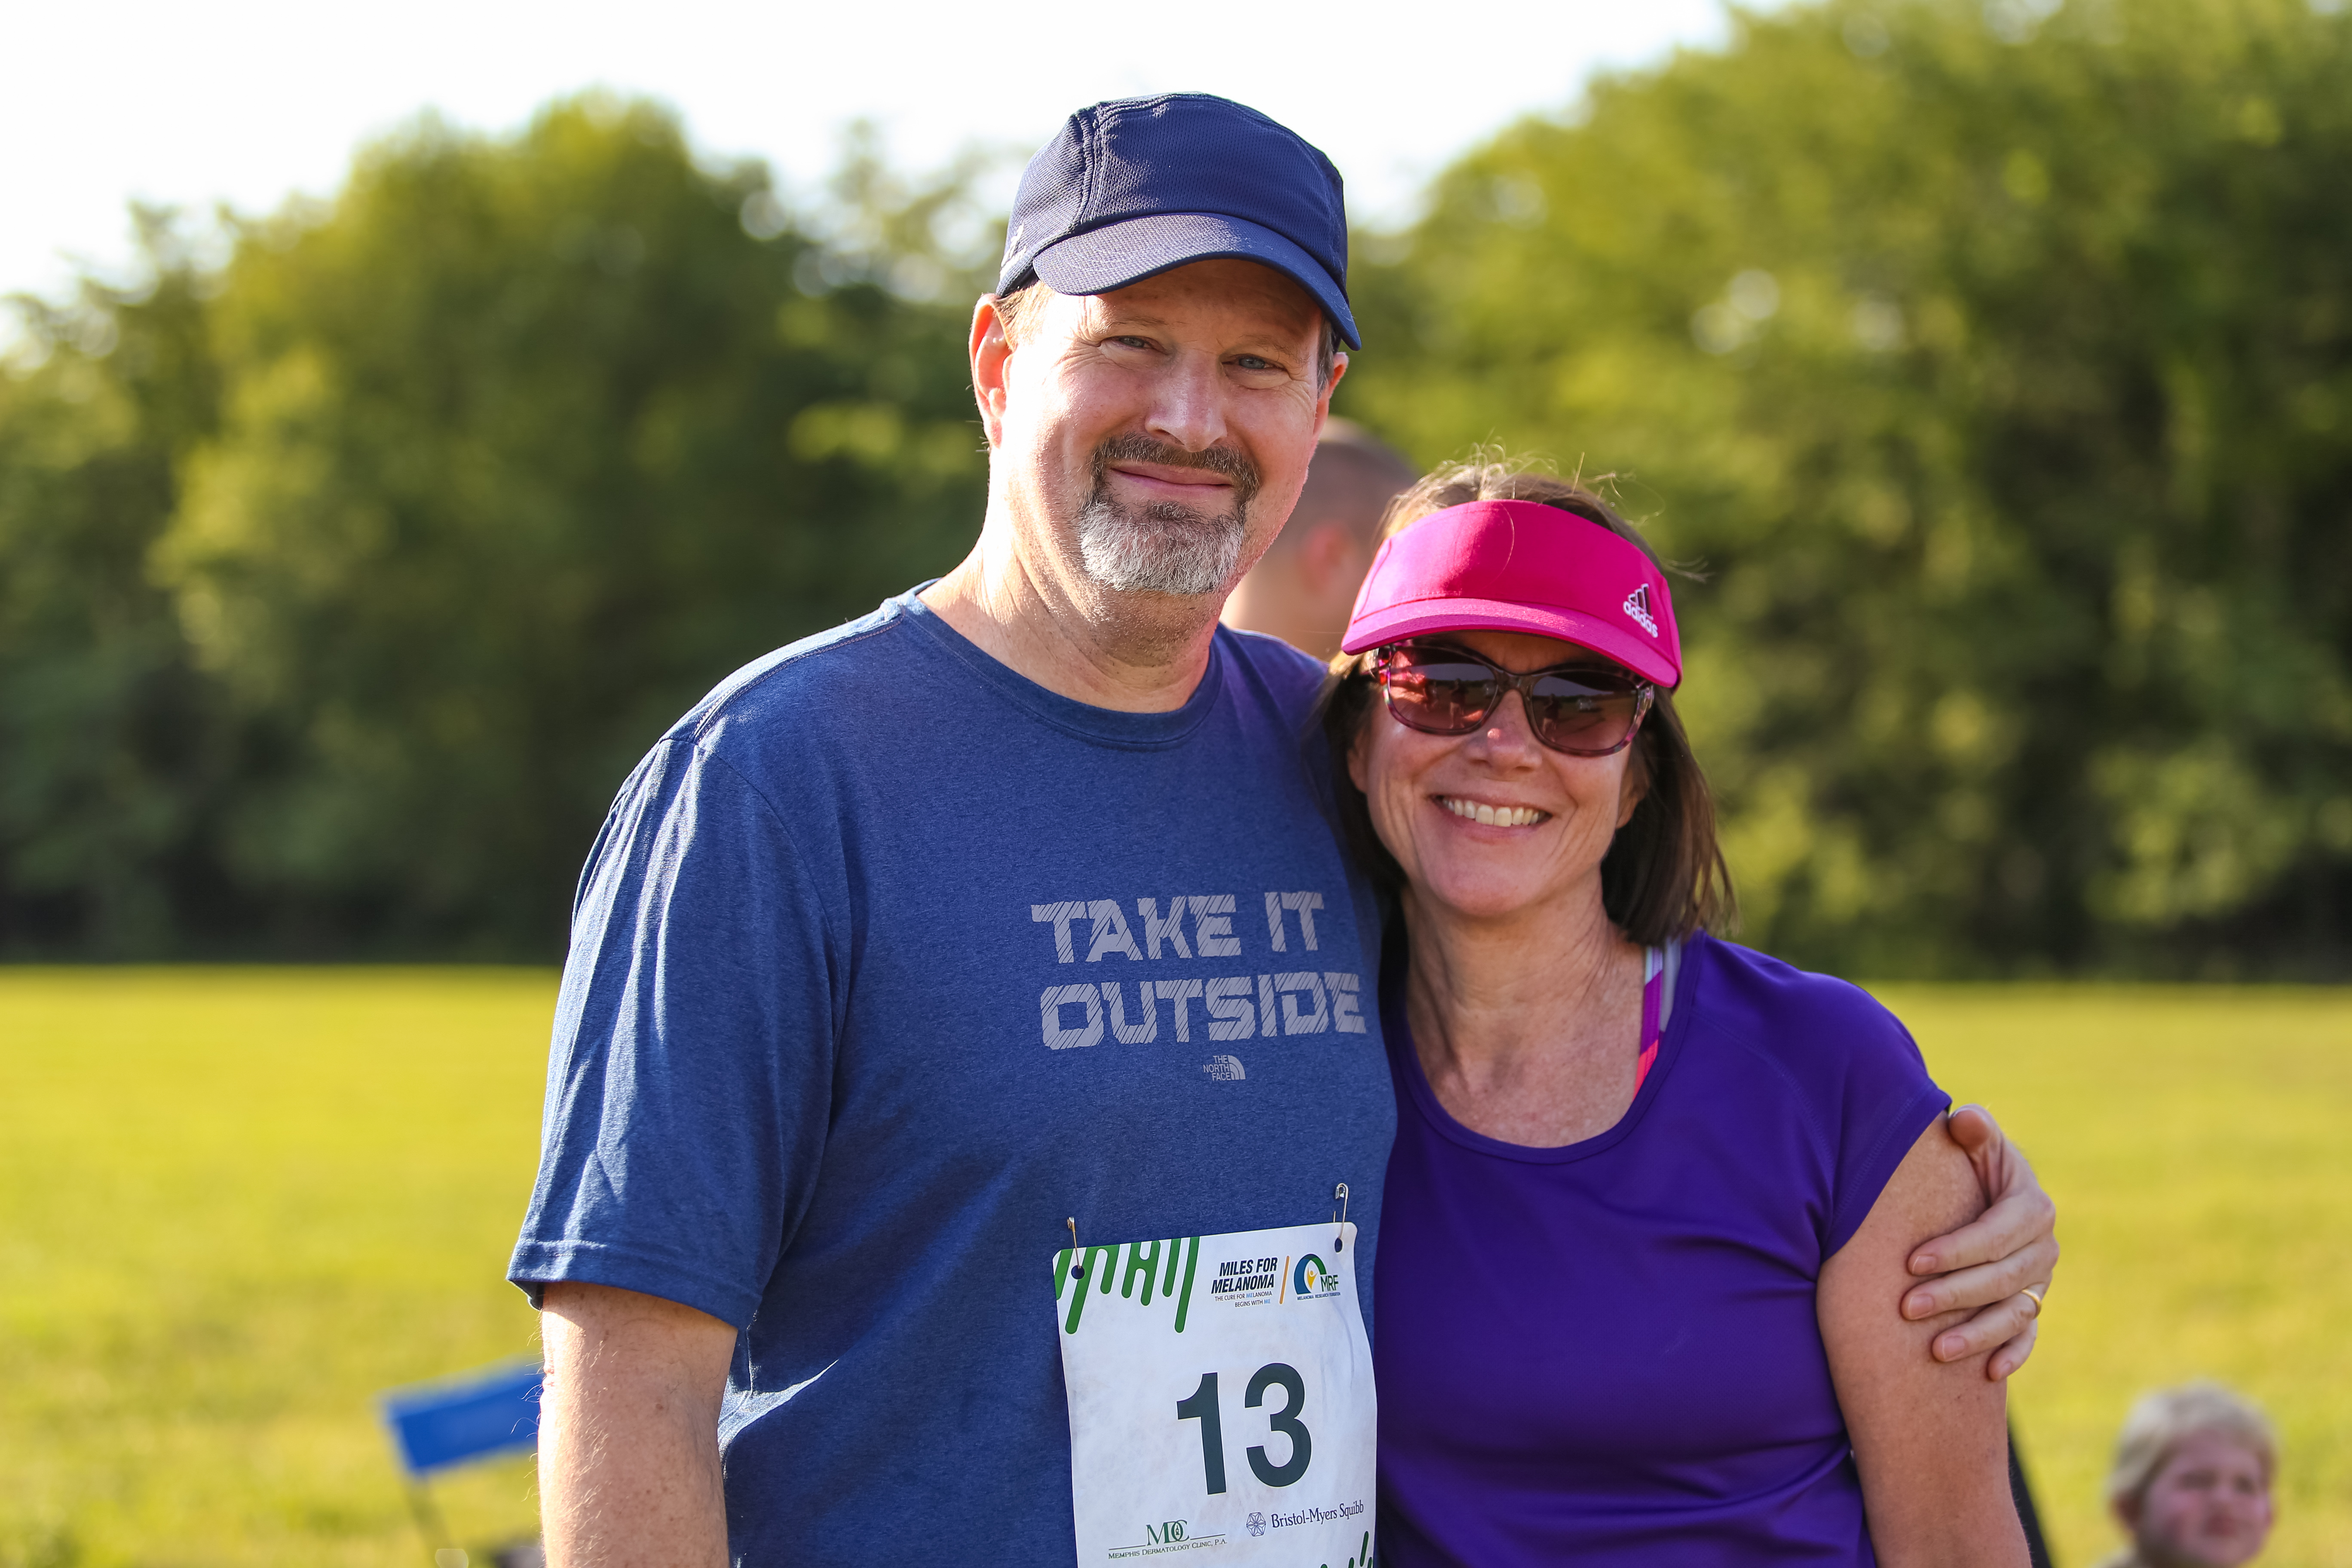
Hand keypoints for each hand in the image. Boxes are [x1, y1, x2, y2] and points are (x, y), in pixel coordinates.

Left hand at [1901, 1105, 2057, 1380]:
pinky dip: (2012, 1354)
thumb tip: (1964, 1120)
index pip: (1995, 1234)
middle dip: (1954, 1295)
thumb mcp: (1973, 1141)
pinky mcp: (2032, 1307)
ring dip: (1977, 1334)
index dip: (1956, 1249)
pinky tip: (1987, 1373)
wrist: (1977, 1193)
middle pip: (2001, 1279)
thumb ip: (1972, 1130)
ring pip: (2013, 1314)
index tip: (1911, 1260)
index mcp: (2031, 1207)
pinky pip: (2028, 1336)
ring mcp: (2039, 1282)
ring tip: (1935, 1351)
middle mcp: (2042, 1248)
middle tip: (1906, 1307)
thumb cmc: (1966, 1162)